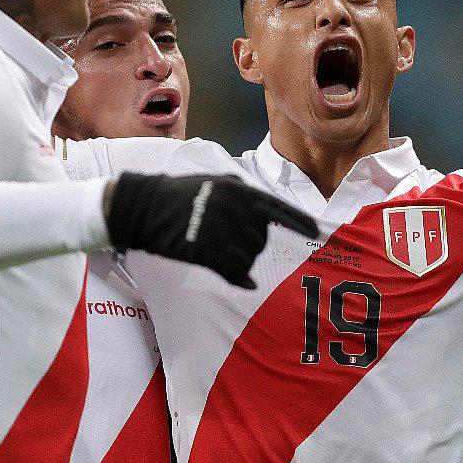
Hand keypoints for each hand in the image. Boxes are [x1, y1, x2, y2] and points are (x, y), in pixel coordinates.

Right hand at [105, 172, 318, 288]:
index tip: (317, 233)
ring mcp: (220, 229)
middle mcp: (234, 208)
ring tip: (217, 250)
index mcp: (238, 190)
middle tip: (225, 241)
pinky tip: (242, 281)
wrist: (145, 207)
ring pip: (248, 257)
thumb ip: (242, 192)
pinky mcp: (205, 249)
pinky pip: (233, 271)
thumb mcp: (213, 181)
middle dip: (251, 246)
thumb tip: (266, 212)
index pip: (278, 209)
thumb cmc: (179, 195)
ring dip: (239, 261)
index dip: (300, 223)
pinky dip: (239, 279)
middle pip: (261, 240)